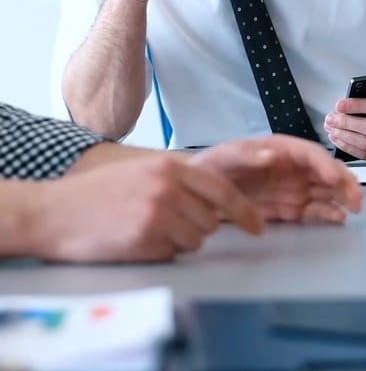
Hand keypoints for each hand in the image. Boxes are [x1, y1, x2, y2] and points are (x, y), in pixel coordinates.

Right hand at [28, 156, 263, 262]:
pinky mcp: (146, 238)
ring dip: (178, 242)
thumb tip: (219, 204)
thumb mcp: (143, 172)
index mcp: (171, 167)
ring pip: (196, 240)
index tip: (258, 228)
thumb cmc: (98, 195)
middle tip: (163, 225)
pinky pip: (173, 253)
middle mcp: (169, 187)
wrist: (52, 212)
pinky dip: (160, 252)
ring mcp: (158, 212)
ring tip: (145, 230)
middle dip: (196, 228)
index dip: (245, 213)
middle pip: (212, 221)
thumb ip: (180, 182)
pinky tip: (135, 240)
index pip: (224, 191)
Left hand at [188, 135, 362, 222]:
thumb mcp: (225, 157)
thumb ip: (247, 155)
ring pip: (327, 192)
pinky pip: (315, 211)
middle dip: (344, 184)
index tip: (335, 178)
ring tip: (352, 210)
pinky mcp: (291, 209)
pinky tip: (337, 219)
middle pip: (327, 172)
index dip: (325, 165)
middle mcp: (294, 168)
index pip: (311, 154)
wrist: (198, 195)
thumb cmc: (211, 169)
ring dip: (342, 199)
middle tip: (356, 200)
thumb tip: (273, 155)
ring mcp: (295, 189)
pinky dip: (328, 215)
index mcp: (282, 149)